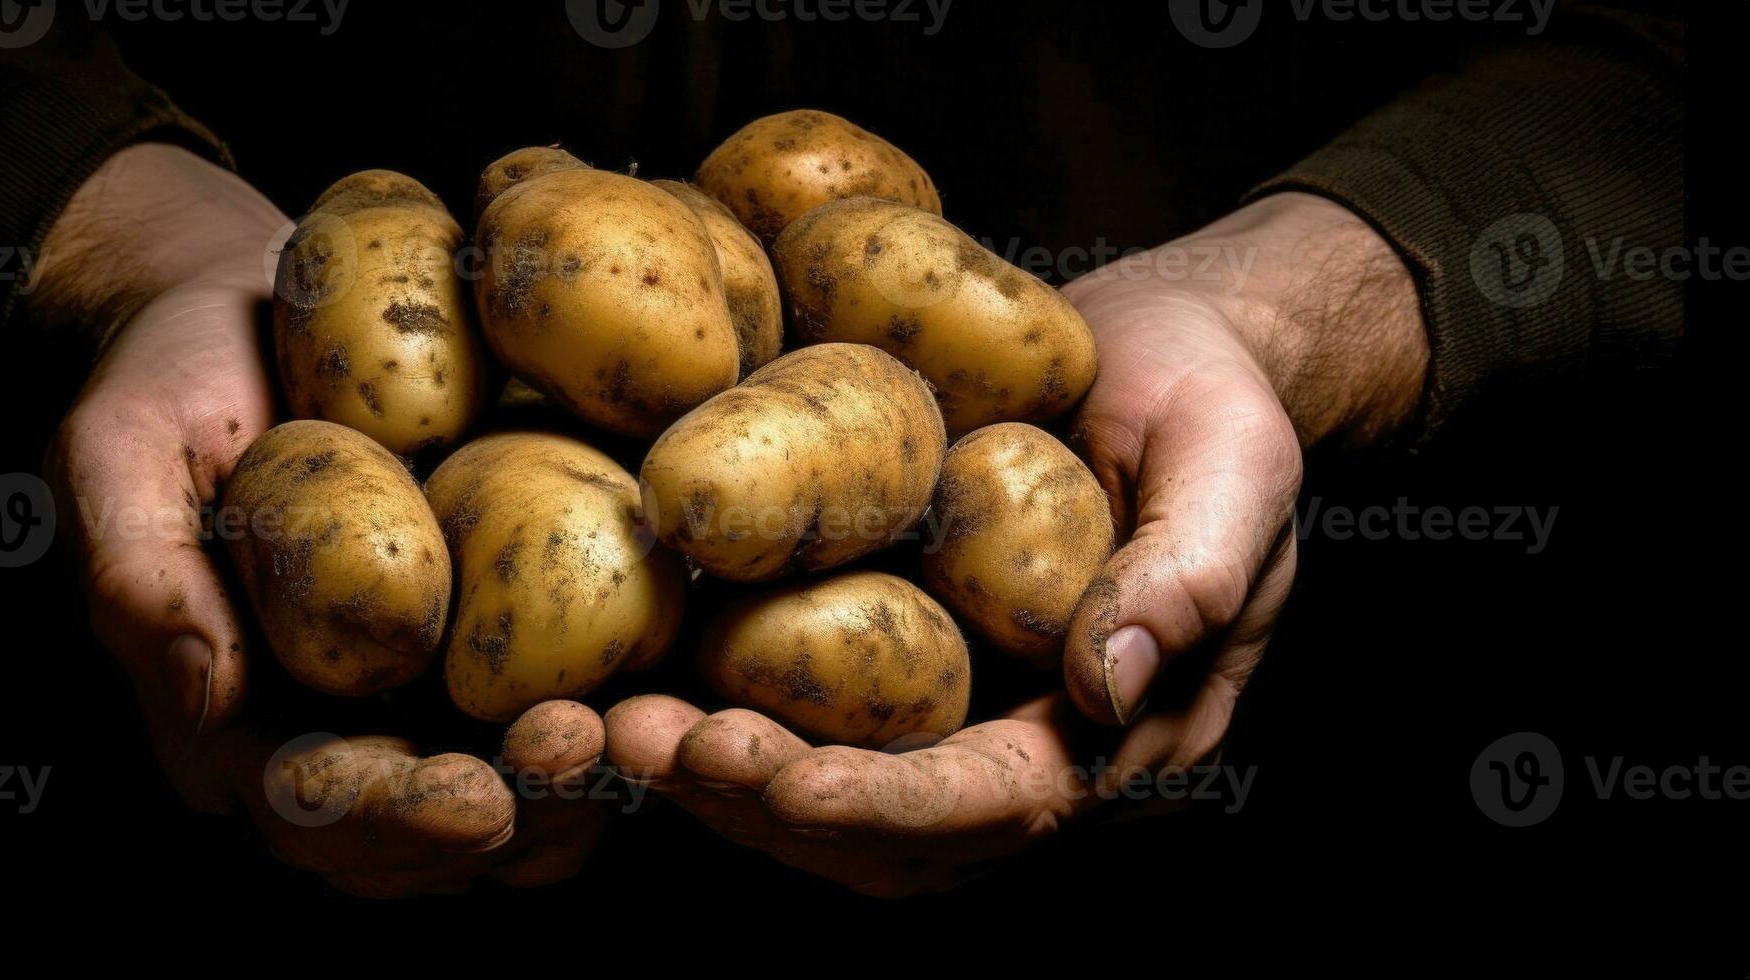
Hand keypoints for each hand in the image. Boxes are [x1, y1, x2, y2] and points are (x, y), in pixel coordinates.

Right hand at [38, 144, 606, 894]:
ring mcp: (422, 695)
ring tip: (641, 731)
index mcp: (232, 717)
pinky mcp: (501, 640)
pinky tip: (678, 678)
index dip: (394, 820)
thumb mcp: (118, 453)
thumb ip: (141, 575)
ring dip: (581, 785)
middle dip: (512, 814)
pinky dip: (625, 710)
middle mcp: (335, 728)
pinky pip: (570, 700)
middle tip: (583, 756)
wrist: (239, 306)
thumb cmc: (164, 378)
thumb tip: (211, 692)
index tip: (474, 801)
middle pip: (428, 832)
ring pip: (513, 795)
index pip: (312, 809)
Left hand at [605, 192, 1427, 894]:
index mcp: (1126, 733)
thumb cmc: (1213, 398)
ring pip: (823, 793)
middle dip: (763, 803)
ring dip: (715, 776)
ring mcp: (952, 709)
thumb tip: (1102, 689)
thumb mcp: (1236, 465)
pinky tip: (629, 679)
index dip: (887, 804)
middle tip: (650, 747)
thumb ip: (1188, 577)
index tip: (783, 782)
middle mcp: (1028, 746)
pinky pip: (797, 716)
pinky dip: (712, 711)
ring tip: (613, 726)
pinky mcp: (888, 660)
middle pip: (886, 830)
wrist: (1162, 347)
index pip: (998, 801)